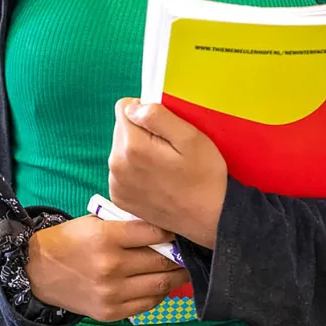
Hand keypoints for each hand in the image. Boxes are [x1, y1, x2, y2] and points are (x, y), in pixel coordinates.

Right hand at [25, 214, 189, 321]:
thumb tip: (164, 230)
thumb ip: (127, 226)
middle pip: (162, 260)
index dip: (171, 230)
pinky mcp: (111, 312)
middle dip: (179, 254)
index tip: (179, 228)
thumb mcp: (96, 222)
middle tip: (189, 249)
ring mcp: (112, 293)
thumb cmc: (70, 240)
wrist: (39, 271)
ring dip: (177, 275)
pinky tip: (162, 283)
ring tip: (183, 267)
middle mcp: (112, 267)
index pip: (154, 232)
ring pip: (160, 284)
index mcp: (107, 238)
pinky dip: (160, 293)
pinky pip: (148, 304)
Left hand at [108, 98, 227, 248]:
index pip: (125, 107)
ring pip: (120, 149)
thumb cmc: (204, 174)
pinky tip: (156, 180)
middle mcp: (116, 164)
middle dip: (141, 131)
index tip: (165, 129)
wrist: (210, 218)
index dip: (146, 112)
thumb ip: (157, 116)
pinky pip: (121, 170)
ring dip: (137, 151)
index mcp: (132, 146)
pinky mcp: (119, 197)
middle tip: (168, 149)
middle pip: (121, 128)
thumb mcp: (190, 137)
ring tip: (163, 166)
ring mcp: (116, 184)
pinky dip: (135, 170)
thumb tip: (132, 107)